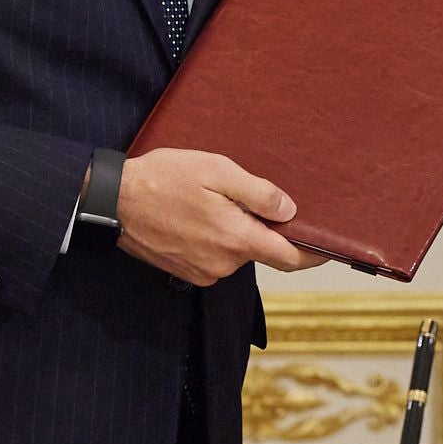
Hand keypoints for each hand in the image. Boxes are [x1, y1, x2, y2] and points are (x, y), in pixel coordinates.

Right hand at [115, 147, 326, 284]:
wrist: (112, 202)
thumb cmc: (162, 180)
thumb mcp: (215, 172)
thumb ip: (257, 193)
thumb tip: (290, 212)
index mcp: (235, 239)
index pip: (289, 258)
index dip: (313, 253)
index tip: (330, 247)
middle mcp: (223, 263)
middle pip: (262, 251)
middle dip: (264, 228)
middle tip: (251, 197)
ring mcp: (203, 271)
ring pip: (237, 252)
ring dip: (236, 231)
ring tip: (213, 201)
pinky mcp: (186, 272)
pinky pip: (216, 256)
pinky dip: (216, 238)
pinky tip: (198, 215)